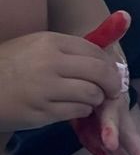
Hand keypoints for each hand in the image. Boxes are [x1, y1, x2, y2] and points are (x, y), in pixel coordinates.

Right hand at [0, 31, 124, 130]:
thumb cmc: (7, 66)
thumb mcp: (33, 47)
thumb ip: (65, 50)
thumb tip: (102, 58)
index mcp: (50, 42)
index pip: (95, 51)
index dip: (109, 63)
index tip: (113, 72)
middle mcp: (50, 63)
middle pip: (100, 72)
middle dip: (112, 83)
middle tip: (112, 90)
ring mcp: (46, 88)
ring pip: (92, 94)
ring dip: (96, 99)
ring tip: (90, 100)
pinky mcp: (41, 112)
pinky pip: (77, 111)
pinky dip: (83, 111)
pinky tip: (76, 109)